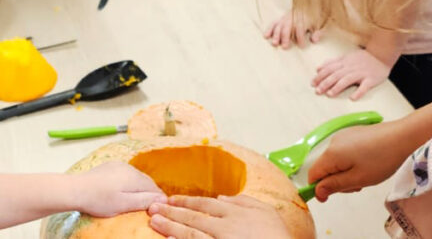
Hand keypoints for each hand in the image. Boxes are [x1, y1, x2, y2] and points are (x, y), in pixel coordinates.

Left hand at [73, 162, 166, 216]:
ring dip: (139, 187)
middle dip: (150, 192)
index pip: (154, 187)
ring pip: (136, 177)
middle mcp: (129, 168)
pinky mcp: (109, 166)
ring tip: (137, 199)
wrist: (76, 190)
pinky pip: (125, 174)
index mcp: (134, 177)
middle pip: (146, 181)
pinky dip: (129, 182)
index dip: (158, 198)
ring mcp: (118, 165)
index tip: (159, 208)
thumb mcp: (124, 204)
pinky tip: (123, 191)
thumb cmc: (100, 200)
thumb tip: (163, 198)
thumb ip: (145, 200)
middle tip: (149, 206)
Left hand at [148, 195, 291, 238]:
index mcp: (234, 212)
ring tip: (155, 222)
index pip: (204, 204)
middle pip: (192, 217)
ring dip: (170, 227)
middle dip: (170, 212)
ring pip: (190, 234)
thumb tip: (223, 197)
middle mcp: (224, 226)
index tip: (169, 200)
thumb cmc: (277, 236)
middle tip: (153, 208)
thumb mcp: (266, 211)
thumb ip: (244, 201)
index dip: (185, 202)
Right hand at [264, 10, 321, 48]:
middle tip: (284, 47)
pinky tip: (265, 36)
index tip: (301, 46)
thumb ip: (318, 33)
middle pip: (287, 27)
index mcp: (303, 19)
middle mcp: (293, 18)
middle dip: (285, 37)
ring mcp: (285, 18)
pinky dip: (269, 29)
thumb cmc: (313, 18)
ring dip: (276, 35)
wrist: (307, 5)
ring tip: (274, 43)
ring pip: (279, 25)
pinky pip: (273, 23)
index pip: (300, 28)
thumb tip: (314, 40)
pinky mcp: (280, 18)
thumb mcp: (318, 25)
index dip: (301, 38)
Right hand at [305, 120, 410, 201]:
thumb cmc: (381, 159)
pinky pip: (344, 152)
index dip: (319, 188)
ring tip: (366, 174)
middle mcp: (333, 142)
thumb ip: (335, 185)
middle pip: (325, 167)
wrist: (401, 137)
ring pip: (336, 160)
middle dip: (337, 180)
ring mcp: (343, 136)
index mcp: (331, 154)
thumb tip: (317, 191)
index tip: (331, 197)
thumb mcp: (357, 179)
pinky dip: (351, 161)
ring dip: (346, 172)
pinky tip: (368, 163)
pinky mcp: (352, 133)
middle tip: (357, 184)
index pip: (313, 174)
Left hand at [312, 49, 393, 99]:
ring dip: (338, 87)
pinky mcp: (371, 79)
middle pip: (336, 75)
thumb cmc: (362, 58)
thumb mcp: (346, 57)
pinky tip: (353, 98)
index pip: (330, 69)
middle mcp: (351, 67)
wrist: (381, 55)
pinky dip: (359, 92)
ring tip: (330, 94)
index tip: (312, 83)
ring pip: (348, 79)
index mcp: (344, 62)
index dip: (320, 76)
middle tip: (317, 91)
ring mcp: (361, 73)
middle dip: (326, 83)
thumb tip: (318, 68)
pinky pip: (365, 86)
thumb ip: (332, 62)